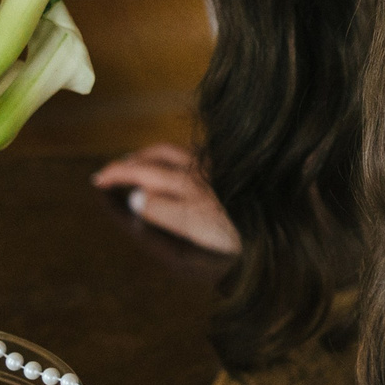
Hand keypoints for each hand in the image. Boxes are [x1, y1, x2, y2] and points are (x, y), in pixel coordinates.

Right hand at [90, 143, 240, 254]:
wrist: (287, 218)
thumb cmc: (243, 230)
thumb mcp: (195, 226)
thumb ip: (163, 211)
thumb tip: (134, 197)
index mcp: (186, 182)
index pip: (143, 171)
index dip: (118, 174)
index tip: (97, 179)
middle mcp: (200, 169)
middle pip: (159, 155)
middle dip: (134, 160)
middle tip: (114, 171)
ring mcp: (218, 169)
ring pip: (179, 154)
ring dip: (155, 156)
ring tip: (143, 165)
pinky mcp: (234, 172)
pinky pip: (196, 159)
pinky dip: (178, 161)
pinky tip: (185, 171)